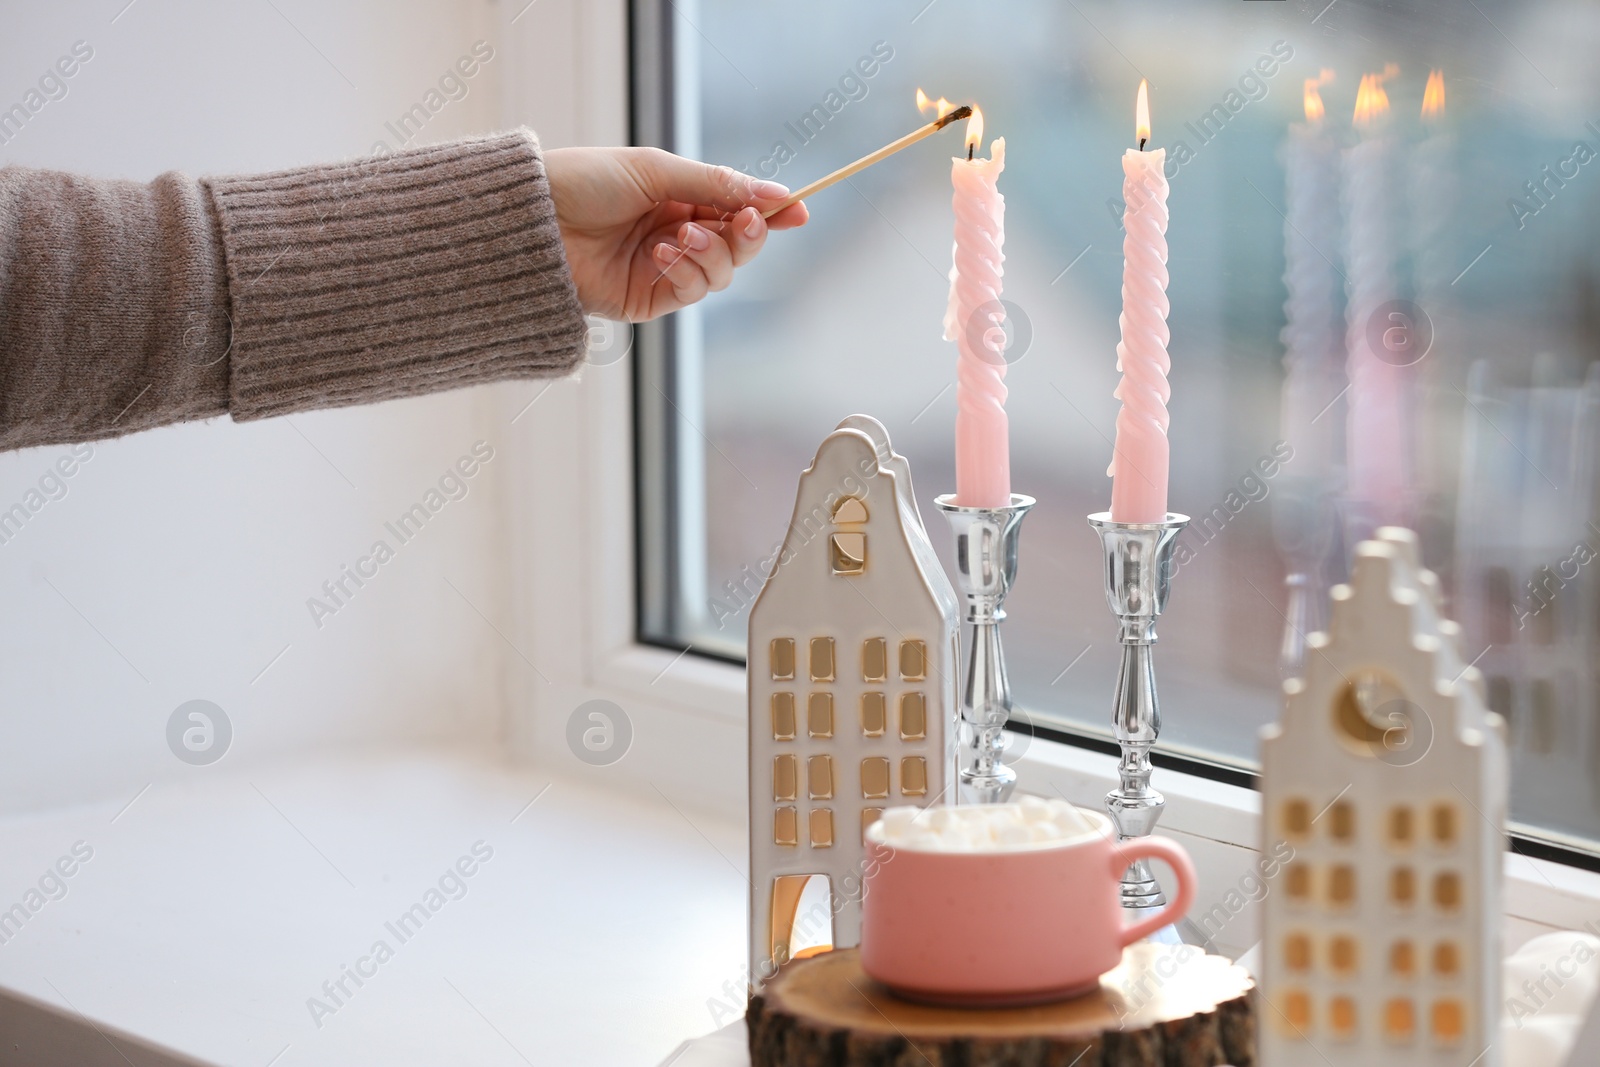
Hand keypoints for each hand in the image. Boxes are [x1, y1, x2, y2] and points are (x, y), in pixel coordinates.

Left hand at [544, 146, 808, 321]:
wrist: (536, 220)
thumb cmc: (586, 182)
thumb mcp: (658, 170)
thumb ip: (717, 185)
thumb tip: (775, 194)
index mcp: (679, 198)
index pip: (738, 208)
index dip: (771, 211)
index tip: (800, 209)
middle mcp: (677, 234)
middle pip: (739, 245)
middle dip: (749, 235)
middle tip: (749, 222)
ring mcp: (665, 270)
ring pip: (721, 273)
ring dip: (713, 254)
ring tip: (681, 236)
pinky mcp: (649, 301)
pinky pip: (691, 293)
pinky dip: (687, 273)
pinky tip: (663, 254)